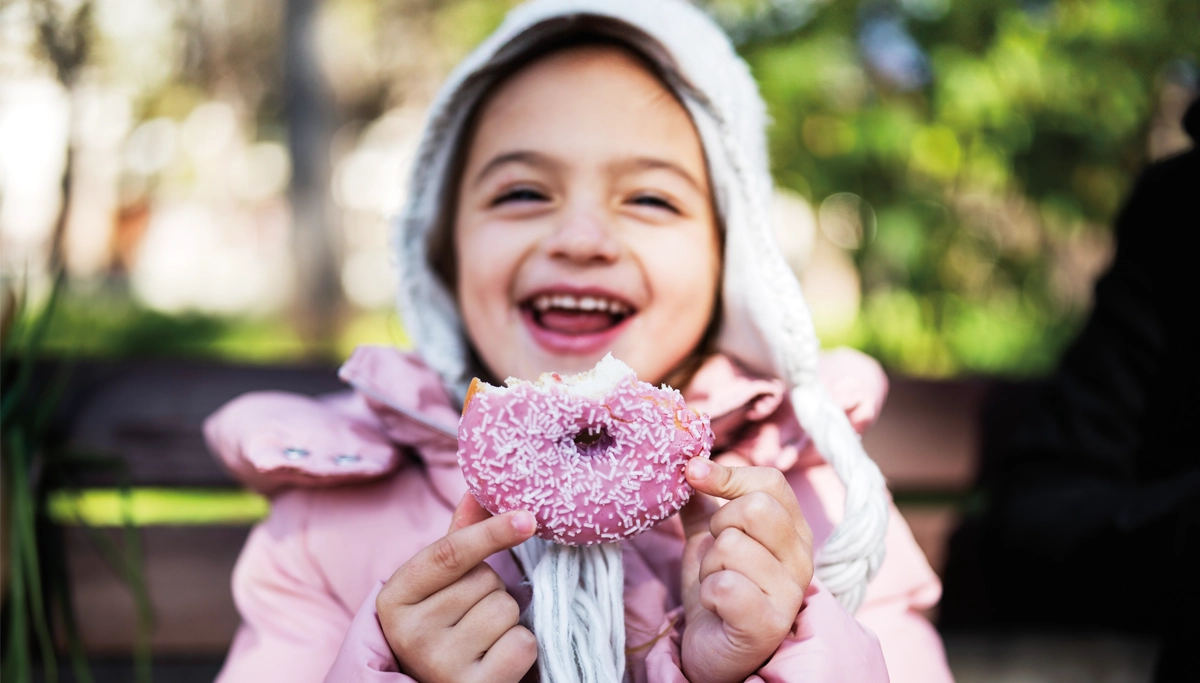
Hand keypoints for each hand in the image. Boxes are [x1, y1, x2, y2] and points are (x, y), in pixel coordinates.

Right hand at [376, 493, 538, 682]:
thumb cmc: (442, 627)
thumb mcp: (437, 585)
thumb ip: (458, 539)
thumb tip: (476, 491)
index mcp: (393, 598)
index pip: (449, 554)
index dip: (491, 532)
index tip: (528, 518)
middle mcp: (409, 633)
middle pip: (485, 580)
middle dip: (491, 589)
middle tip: (469, 615)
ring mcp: (439, 665)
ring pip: (505, 609)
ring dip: (506, 619)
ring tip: (481, 638)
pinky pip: (522, 644)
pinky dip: (519, 648)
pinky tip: (494, 659)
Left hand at [678, 459, 814, 682]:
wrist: (713, 652)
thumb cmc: (718, 593)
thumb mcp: (709, 540)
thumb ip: (703, 502)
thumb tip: (690, 463)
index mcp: (792, 532)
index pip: (771, 482)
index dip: (729, 474)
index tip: (695, 475)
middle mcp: (801, 559)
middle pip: (755, 508)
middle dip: (719, 526)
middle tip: (716, 554)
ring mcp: (789, 593)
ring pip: (731, 546)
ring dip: (708, 566)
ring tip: (716, 585)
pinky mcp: (769, 624)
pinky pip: (725, 585)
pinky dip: (708, 592)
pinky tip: (716, 606)